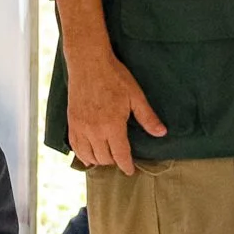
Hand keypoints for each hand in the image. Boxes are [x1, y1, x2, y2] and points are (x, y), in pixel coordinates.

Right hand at [68, 47, 165, 173]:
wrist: (88, 62)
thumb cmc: (114, 76)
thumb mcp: (135, 96)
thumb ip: (147, 117)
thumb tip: (161, 133)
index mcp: (112, 126)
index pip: (120, 155)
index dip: (127, 166)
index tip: (130, 171)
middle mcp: (94, 131)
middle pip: (104, 158)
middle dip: (114, 162)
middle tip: (121, 158)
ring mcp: (80, 127)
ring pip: (88, 156)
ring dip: (98, 160)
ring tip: (107, 157)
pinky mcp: (72, 122)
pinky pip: (75, 146)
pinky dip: (82, 153)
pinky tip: (89, 153)